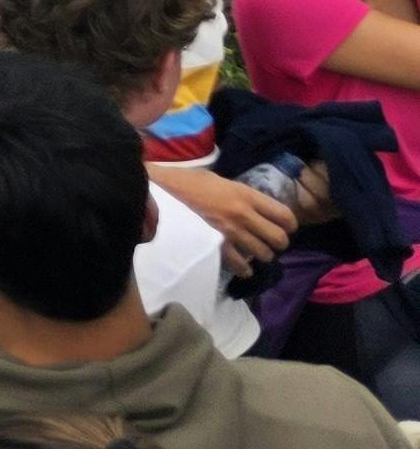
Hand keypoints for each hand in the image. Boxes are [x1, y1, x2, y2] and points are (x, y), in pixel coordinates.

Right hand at [155, 163, 294, 263]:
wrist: (160, 190)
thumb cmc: (186, 181)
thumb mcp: (219, 180)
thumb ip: (239, 194)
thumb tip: (252, 206)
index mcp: (246, 195)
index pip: (285, 215)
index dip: (289, 224)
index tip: (283, 226)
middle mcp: (244, 214)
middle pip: (280, 239)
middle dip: (277, 242)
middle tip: (268, 240)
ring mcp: (231, 232)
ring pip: (264, 255)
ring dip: (261, 255)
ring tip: (254, 252)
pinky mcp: (217, 246)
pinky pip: (242, 266)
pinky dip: (245, 269)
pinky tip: (242, 266)